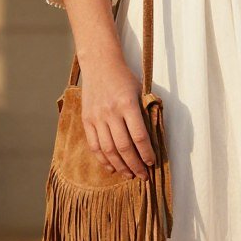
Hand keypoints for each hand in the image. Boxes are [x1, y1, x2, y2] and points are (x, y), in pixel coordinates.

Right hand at [80, 55, 156, 178]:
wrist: (99, 64)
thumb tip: (154, 136)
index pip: (139, 136)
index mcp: (127, 104)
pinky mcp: (87, 120)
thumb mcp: (140, 90)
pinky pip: (94, 145)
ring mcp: (97, 117)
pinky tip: (112, 168)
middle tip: (143, 176)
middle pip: (124, 147)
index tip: (153, 162)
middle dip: (135, 165)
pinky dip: (103, 159)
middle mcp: (111, 112)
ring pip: (108, 149)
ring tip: (129, 175)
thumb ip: (145, 111)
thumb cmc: (124, 77)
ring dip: (120, 166)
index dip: (147, 153)